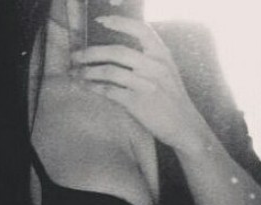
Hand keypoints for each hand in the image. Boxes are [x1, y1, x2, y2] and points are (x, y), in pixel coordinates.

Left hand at [71, 16, 205, 153]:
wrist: (184, 126)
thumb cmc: (172, 99)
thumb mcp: (167, 71)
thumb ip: (150, 58)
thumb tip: (123, 50)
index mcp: (162, 54)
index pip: (140, 30)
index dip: (119, 22)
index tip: (100, 21)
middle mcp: (155, 66)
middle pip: (117, 51)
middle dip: (91, 52)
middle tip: (75, 56)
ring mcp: (146, 84)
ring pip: (110, 71)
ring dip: (88, 71)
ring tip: (76, 74)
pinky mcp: (138, 103)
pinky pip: (110, 91)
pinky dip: (95, 88)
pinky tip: (86, 87)